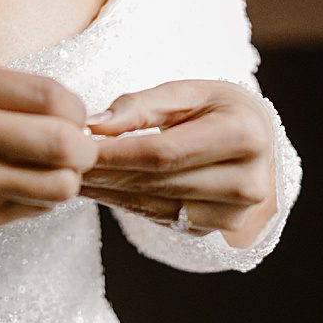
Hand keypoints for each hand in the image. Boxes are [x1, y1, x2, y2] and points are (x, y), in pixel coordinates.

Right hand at [0, 64, 96, 251]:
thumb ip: (12, 95)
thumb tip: (80, 117)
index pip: (55, 96)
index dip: (77, 112)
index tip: (71, 120)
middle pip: (66, 142)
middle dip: (84, 150)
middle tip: (77, 153)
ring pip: (60, 184)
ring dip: (66, 181)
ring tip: (50, 175)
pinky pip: (34, 209)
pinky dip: (39, 202)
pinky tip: (19, 192)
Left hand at [82, 80, 278, 246]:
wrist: (259, 140)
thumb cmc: (220, 108)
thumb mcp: (188, 92)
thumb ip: (141, 106)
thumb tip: (94, 126)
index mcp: (244, 134)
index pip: (165, 152)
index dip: (116, 153)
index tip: (77, 146)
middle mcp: (248, 180)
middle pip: (158, 182)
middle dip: (105, 173)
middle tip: (64, 163)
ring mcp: (236, 213)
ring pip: (155, 206)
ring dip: (109, 193)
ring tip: (75, 176)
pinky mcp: (219, 230)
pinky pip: (161, 219)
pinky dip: (127, 204)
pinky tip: (103, 190)